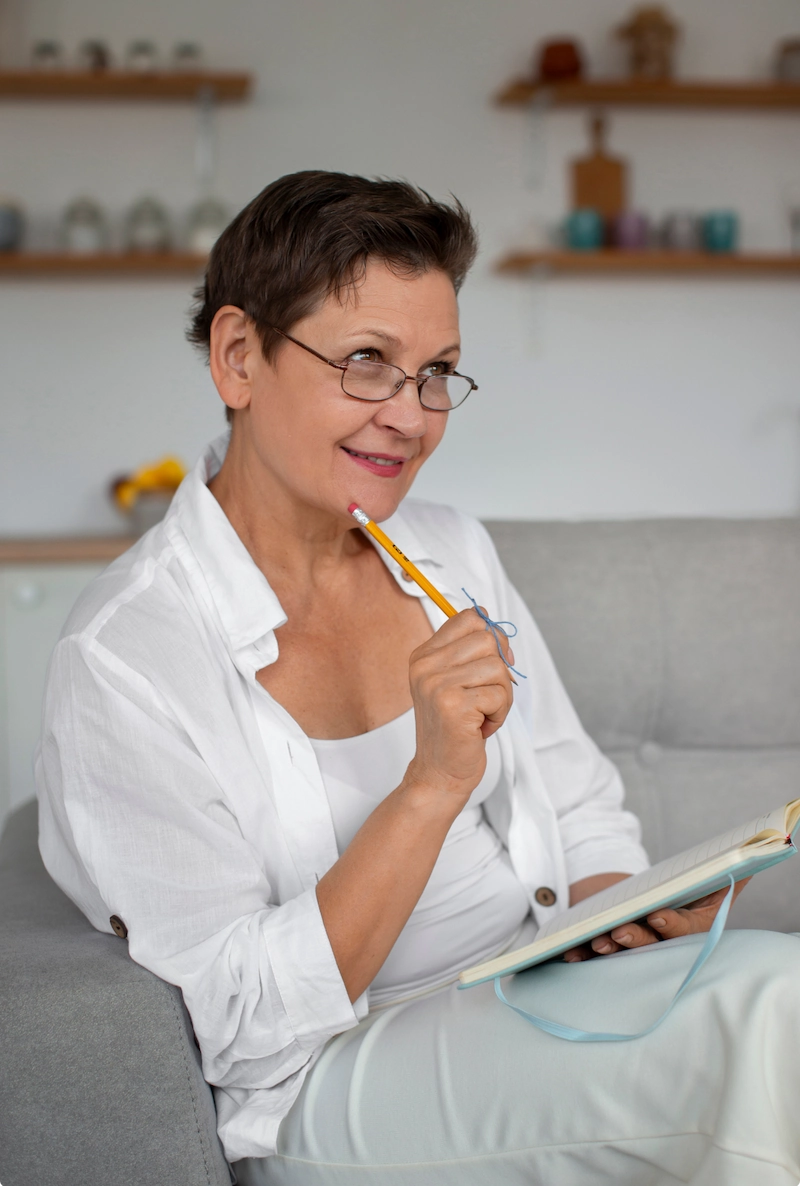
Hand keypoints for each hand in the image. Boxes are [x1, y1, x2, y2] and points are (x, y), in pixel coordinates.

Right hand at [404, 607, 513, 798]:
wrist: (440, 771)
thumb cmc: (455, 727)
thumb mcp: (455, 681)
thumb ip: (470, 652)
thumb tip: (495, 625)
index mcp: (424, 654)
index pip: (470, 618)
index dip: (493, 637)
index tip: (494, 663)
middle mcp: (425, 665)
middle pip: (488, 639)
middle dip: (501, 671)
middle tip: (488, 697)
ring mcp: (435, 683)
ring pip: (498, 668)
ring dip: (502, 697)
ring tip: (483, 714)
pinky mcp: (452, 704)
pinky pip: (499, 694)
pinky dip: (499, 715)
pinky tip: (480, 727)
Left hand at [563, 878, 751, 962]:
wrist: (659, 896)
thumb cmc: (690, 887)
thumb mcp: (710, 877)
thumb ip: (730, 868)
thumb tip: (758, 850)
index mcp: (692, 926)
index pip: (684, 930)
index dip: (671, 925)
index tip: (658, 916)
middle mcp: (665, 941)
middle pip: (650, 945)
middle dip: (635, 939)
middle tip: (619, 932)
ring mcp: (638, 945)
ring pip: (624, 952)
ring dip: (609, 948)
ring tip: (596, 942)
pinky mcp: (612, 943)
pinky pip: (597, 954)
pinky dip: (584, 954)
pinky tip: (570, 954)